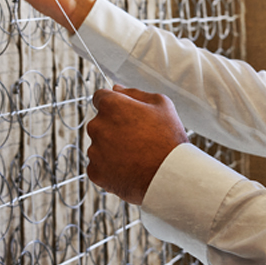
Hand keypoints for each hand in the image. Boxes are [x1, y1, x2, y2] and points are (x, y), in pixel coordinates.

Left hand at [86, 87, 189, 204]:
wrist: (171, 176)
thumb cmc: (169, 138)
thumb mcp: (161, 104)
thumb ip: (134, 93)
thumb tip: (116, 89)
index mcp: (111, 105)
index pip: (100, 97)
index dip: (115, 105)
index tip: (126, 115)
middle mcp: (97, 126)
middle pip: (100, 123)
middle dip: (114, 127)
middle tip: (138, 138)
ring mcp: (94, 151)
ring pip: (100, 145)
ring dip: (112, 148)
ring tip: (137, 156)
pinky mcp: (95, 172)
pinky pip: (99, 166)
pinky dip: (111, 168)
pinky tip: (130, 169)